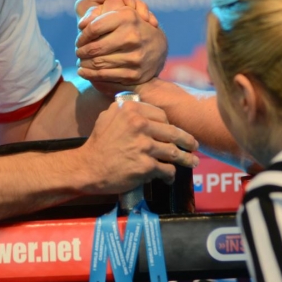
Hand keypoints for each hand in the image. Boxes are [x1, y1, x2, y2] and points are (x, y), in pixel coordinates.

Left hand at [75, 0, 167, 88]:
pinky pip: (105, 76)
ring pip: (98, 63)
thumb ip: (101, 15)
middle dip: (81, 51)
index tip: (79, 40)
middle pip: (94, 48)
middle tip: (78, 52)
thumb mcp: (122, 14)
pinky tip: (84, 72)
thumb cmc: (133, 28)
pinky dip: (90, 75)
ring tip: (81, 62)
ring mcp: (134, 57)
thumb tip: (81, 25)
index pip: (94, 28)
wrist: (158, 48)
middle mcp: (132, 36)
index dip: (82, 36)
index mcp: (127, 17)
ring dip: (84, 64)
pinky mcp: (134, 73)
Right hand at [76, 101, 198, 193]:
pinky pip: (167, 169)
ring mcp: (144, 146)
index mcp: (133, 110)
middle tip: (194, 146)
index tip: (175, 132)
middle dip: (187, 141)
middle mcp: (140, 125)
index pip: (163, 116)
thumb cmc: (98, 142)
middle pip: (173, 133)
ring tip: (192, 162)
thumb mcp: (108, 115)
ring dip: (186, 159)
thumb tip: (141, 104)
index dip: (171, 125)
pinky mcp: (146, 166)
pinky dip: (170, 175)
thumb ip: (126, 108)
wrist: (87, 167)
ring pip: (174, 152)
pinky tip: (169, 177)